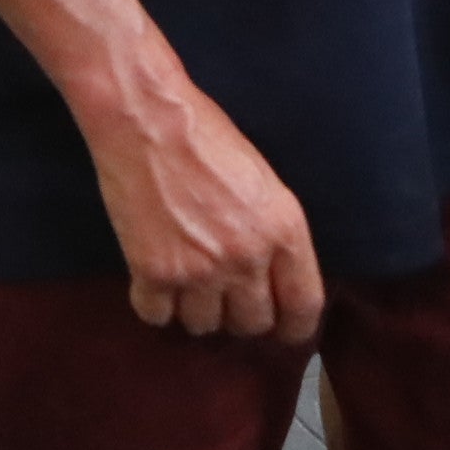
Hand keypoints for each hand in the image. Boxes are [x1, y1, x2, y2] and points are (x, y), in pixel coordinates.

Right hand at [71, 62, 324, 340]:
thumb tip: (274, 277)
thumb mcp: (263, 181)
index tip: (282, 330)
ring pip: (204, 326)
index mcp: (284, 231)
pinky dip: (153, 303)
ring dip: (193, 309)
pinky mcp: (155, 273)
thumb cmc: (205, 136)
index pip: (303, 306)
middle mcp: (248, 258)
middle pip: (251, 324)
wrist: (146, 119)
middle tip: (220, 294)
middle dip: (237, 315)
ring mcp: (201, 269)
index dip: (293, 327)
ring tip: (182, 279)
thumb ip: (274, 233)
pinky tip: (152, 277)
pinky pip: (157, 316)